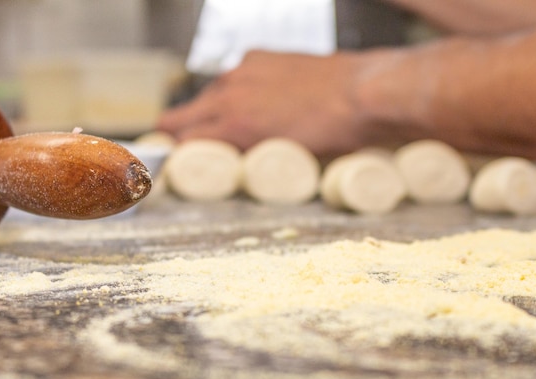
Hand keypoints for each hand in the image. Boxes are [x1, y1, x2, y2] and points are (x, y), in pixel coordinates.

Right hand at [157, 50, 372, 156]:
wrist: (363, 94)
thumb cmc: (333, 133)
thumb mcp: (284, 160)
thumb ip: (250, 159)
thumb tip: (236, 164)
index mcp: (235, 126)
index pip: (182, 143)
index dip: (173, 157)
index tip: (172, 163)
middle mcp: (230, 95)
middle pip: (181, 116)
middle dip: (175, 133)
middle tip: (178, 145)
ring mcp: (243, 72)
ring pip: (208, 95)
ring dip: (208, 111)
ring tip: (223, 125)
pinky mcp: (259, 57)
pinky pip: (233, 77)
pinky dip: (235, 90)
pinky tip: (251, 100)